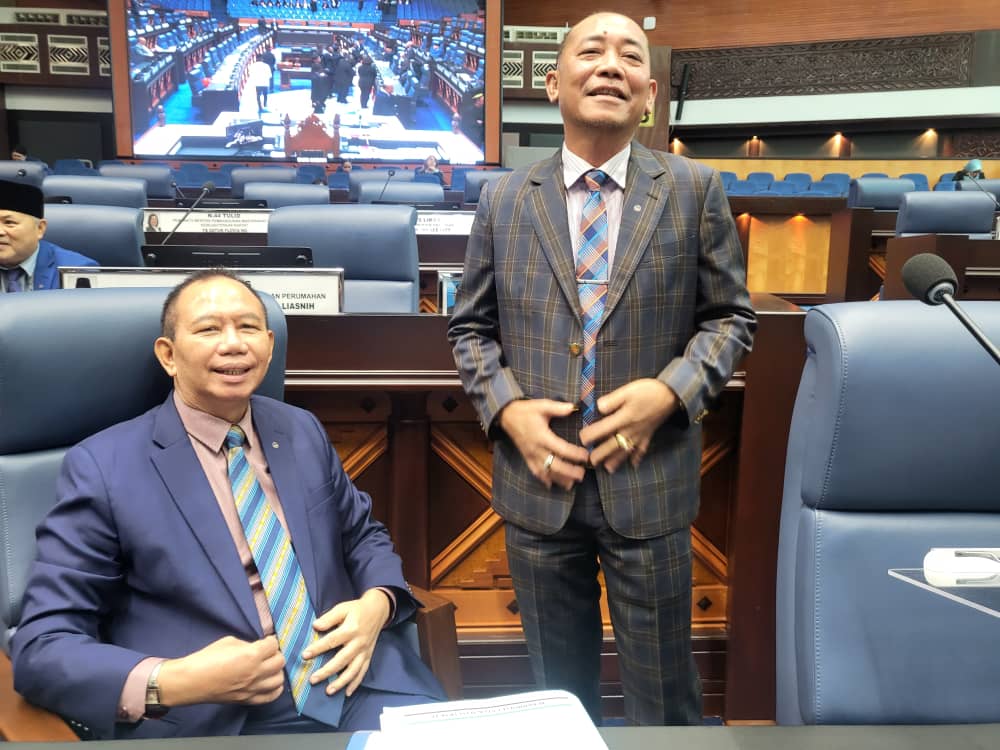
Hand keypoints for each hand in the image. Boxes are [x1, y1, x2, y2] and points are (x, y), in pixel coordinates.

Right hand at [157, 635, 285, 706]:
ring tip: (268, 667)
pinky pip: (270, 697)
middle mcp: (256, 673)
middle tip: (267, 652)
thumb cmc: (206, 658)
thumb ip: (247, 644)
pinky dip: (275, 689)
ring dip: (276, 671)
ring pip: (279, 679)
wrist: (192, 681)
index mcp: (252, 655)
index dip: (270, 641)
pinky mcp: (248, 700)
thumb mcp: (229, 642)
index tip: (266, 640)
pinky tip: (270, 682)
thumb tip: (256, 647)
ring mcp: (253, 688)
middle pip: (280, 661)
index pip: (273, 645)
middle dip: (275, 654)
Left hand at [301, 588, 390, 696]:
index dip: (318, 648)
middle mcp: (358, 642)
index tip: (305, 655)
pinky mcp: (368, 656)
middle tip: (313, 679)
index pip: (332, 641)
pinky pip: (363, 672)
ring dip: (341, 682)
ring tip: (328, 691)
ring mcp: (364, 651)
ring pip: (353, 670)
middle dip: (327, 671)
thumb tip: (315, 626)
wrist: (378, 610)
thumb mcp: (342, 608)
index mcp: (351, 629)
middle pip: (342, 660)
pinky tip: (347, 693)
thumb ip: (329, 618)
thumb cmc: (356, 609)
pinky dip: (355, 683)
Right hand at [498, 399, 589, 490]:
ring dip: (558, 479)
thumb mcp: (542, 405)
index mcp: (542, 436)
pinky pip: (535, 472)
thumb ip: (558, 408)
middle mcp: (536, 449)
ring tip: (571, 484)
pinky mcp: (526, 458)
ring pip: (545, 472)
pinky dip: (544, 480)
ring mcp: (530, 456)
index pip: (561, 448)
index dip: (574, 454)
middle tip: (582, 474)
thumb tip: (573, 408)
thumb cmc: (526, 411)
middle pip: (554, 465)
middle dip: (569, 472)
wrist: (507, 416)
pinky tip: (552, 485)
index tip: (586, 456)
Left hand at [579, 379, 678, 472]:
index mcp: (623, 418)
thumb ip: (611, 400)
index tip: (581, 439)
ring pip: (625, 451)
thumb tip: (597, 407)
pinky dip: (638, 458)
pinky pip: (642, 450)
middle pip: (612, 445)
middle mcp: (630, 430)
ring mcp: (640, 435)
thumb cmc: (648, 391)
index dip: (590, 435)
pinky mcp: (649, 435)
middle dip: (601, 454)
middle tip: (590, 461)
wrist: (672, 394)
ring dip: (616, 461)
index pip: (602, 429)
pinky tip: (634, 465)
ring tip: (608, 469)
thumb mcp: (627, 390)